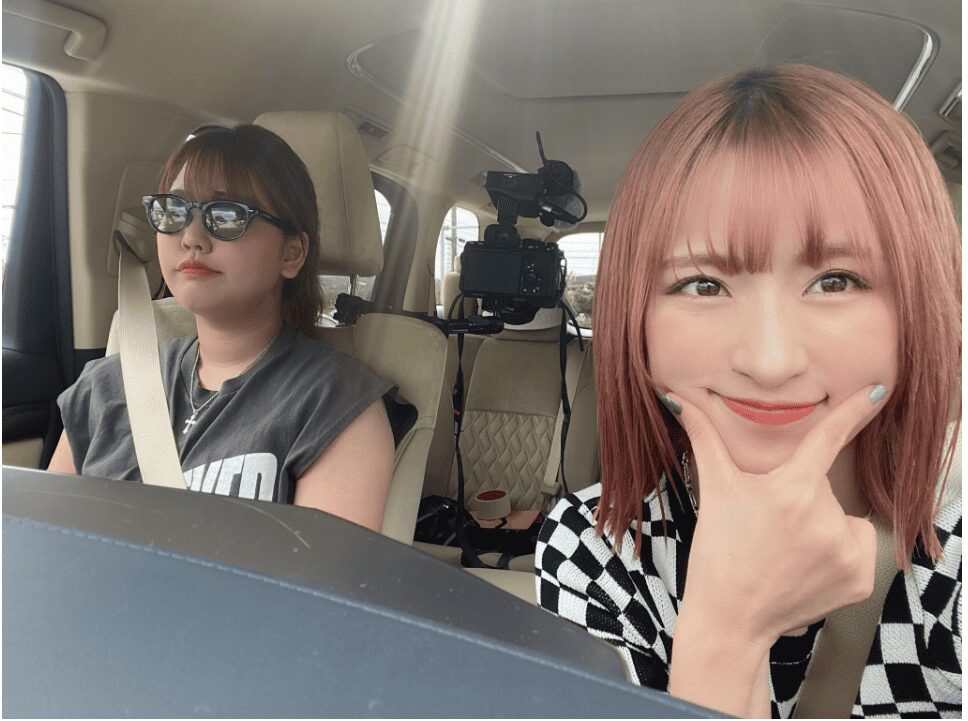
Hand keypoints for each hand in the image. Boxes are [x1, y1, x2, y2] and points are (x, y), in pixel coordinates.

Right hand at [665, 384, 884, 645]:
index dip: (855, 410)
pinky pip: (857, 549)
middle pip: (823, 488)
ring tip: (786, 550)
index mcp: (791, 489)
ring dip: (821, 527)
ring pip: (842, 518)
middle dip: (802, 498)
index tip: (879, 389)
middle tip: (770, 525)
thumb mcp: (714, 489)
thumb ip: (702, 438)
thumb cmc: (717, 550)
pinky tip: (806, 570)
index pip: (829, 437)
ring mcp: (845, 552)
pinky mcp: (858, 580)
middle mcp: (825, 518)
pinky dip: (838, 556)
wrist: (730, 617)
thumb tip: (674, 397)